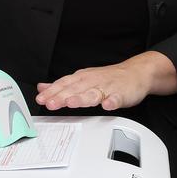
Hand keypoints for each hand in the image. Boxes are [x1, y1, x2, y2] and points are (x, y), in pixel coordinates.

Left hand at [36, 54, 158, 110]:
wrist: (136, 72)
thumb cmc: (108, 78)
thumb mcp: (82, 78)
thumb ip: (62, 85)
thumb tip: (42, 88)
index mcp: (82, 79)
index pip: (64, 84)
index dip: (52, 92)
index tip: (41, 99)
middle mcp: (93, 82)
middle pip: (76, 89)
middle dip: (62, 96)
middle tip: (50, 103)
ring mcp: (107, 87)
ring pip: (93, 93)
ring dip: (83, 98)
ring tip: (72, 103)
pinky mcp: (122, 94)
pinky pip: (117, 98)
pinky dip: (112, 101)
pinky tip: (107, 105)